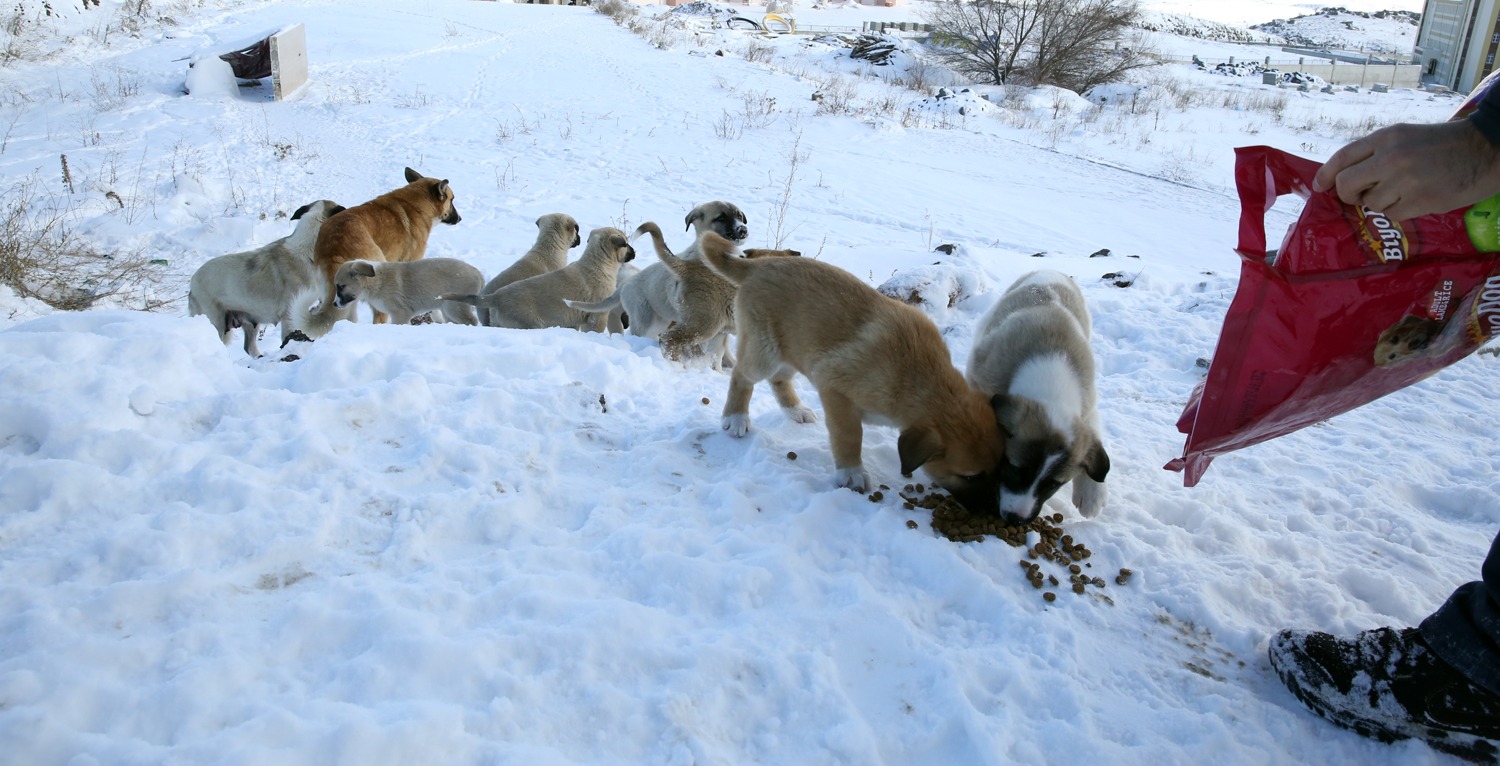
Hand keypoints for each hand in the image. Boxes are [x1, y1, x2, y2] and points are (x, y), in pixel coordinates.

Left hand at [1311, 119, 1499, 220]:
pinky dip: (1399, 211)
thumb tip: (1340, 177)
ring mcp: (1406, 181)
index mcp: (1386, 137)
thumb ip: (1374, 153)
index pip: (1342, 157)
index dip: (1326, 174)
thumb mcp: (1404, 136)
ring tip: (1403, 190)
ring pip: (1370, 203)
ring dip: (1380, 202)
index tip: (1320, 186)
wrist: (1483, 151)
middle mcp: (1392, 158)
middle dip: (1348, 194)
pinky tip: (1416, 198)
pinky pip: (1392, 215)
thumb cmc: (1440, 144)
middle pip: (1347, 185)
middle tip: (1360, 195)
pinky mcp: (1420, 201)